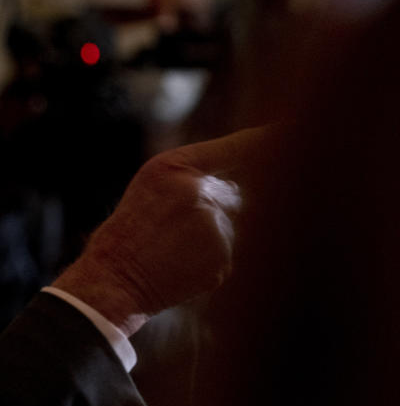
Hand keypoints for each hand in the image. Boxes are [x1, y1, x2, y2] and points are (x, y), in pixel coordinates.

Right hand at [53, 127, 268, 336]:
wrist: (115, 276)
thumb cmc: (130, 229)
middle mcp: (197, 190)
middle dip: (214, 209)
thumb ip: (193, 177)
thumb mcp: (152, 186)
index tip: (290, 129)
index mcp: (174, 166)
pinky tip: (182, 264)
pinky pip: (227, 254)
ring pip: (231, 227)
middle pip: (233, 195)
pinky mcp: (222, 257)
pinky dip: (209, 262)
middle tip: (173, 227)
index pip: (235, 148)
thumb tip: (240, 188)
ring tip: (174, 248)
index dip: (265, 140)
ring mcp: (212, 225)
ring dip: (210, 237)